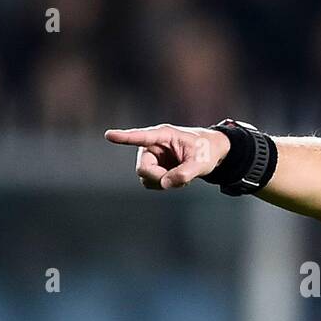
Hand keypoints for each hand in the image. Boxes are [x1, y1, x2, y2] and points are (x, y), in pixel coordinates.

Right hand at [104, 123, 231, 189]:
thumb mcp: (201, 163)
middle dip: (158, 178)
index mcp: (163, 135)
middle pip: (142, 168)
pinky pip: (151, 182)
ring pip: (146, 178)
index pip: (140, 137)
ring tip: (182, 175)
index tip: (108, 135)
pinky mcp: (154, 167)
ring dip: (162, 182)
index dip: (124, 137)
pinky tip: (177, 178)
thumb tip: (164, 184)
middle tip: (180, 179)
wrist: (211, 152)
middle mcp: (152, 145)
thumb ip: (184, 174)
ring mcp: (152, 157)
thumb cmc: (206, 151)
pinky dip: (164, 185)